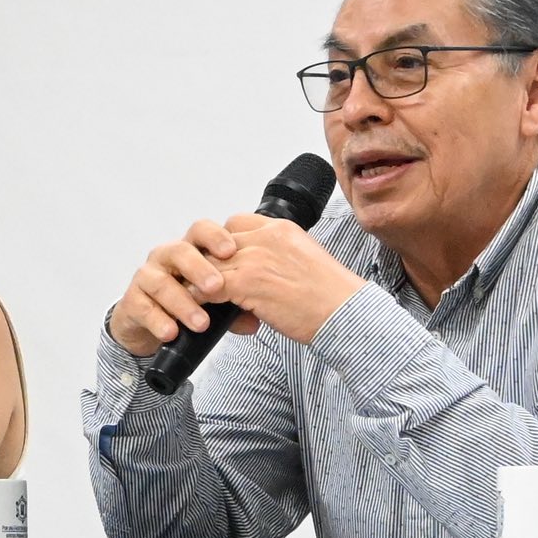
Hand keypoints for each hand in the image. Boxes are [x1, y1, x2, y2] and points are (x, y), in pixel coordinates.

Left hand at [107, 216, 364, 353]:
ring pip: (208, 264)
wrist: (345, 313)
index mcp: (282, 229)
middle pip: (217, 243)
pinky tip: (201, 312)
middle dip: (206, 264)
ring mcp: (255, 259)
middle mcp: (266, 238)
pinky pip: (209, 287)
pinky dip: (200, 300)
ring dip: (198, 283)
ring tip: (192, 301)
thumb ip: (279, 259)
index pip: (237, 223)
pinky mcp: (248, 283)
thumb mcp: (306, 263)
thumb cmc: (331, 297)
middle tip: (197, 283)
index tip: (223, 261)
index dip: (224, 244)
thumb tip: (262, 274)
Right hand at [107, 218, 264, 355]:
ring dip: (183, 303)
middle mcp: (166, 258)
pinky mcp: (132, 301)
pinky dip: (158, 320)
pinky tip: (171, 332)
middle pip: (180, 251)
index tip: (232, 250)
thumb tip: (254, 321)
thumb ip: (233, 307)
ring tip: (201, 323)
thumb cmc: (186, 301)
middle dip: (199, 268)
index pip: (201, 231)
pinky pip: (143, 307)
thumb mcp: (214, 303)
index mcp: (190, 250)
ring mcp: (147, 277)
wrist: (148, 323)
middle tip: (216, 287)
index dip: (216, 237)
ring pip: (161, 282)